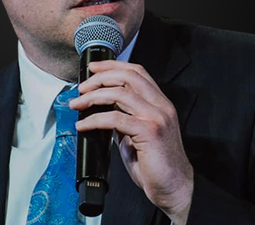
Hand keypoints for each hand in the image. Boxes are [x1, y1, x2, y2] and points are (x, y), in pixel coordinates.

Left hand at [69, 60, 192, 224]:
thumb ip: (124, 117)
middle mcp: (160, 105)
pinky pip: (115, 118)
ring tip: (78, 104)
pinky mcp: (149, 132)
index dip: (113, 65)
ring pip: (119, 93)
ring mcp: (156, 117)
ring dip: (93, 96)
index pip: (136, 71)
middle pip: (128, 76)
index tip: (93, 68)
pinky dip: (94, 119)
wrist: (176, 189)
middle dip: (100, 78)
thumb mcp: (138, 133)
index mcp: (159, 102)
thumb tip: (102, 108)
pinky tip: (84, 125)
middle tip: (82, 88)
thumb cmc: (156, 164)